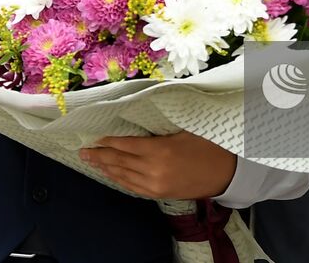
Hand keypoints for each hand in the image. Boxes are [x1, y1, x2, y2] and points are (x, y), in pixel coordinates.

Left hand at [79, 132, 236, 199]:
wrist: (226, 173)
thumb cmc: (208, 145)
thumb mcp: (186, 129)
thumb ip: (161, 126)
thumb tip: (139, 114)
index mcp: (160, 150)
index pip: (126, 145)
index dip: (108, 142)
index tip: (94, 137)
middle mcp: (154, 170)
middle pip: (119, 161)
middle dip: (99, 156)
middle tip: (82, 151)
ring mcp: (155, 184)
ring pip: (123, 176)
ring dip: (105, 168)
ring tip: (90, 161)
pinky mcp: (159, 194)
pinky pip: (133, 187)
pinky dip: (119, 179)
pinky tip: (110, 174)